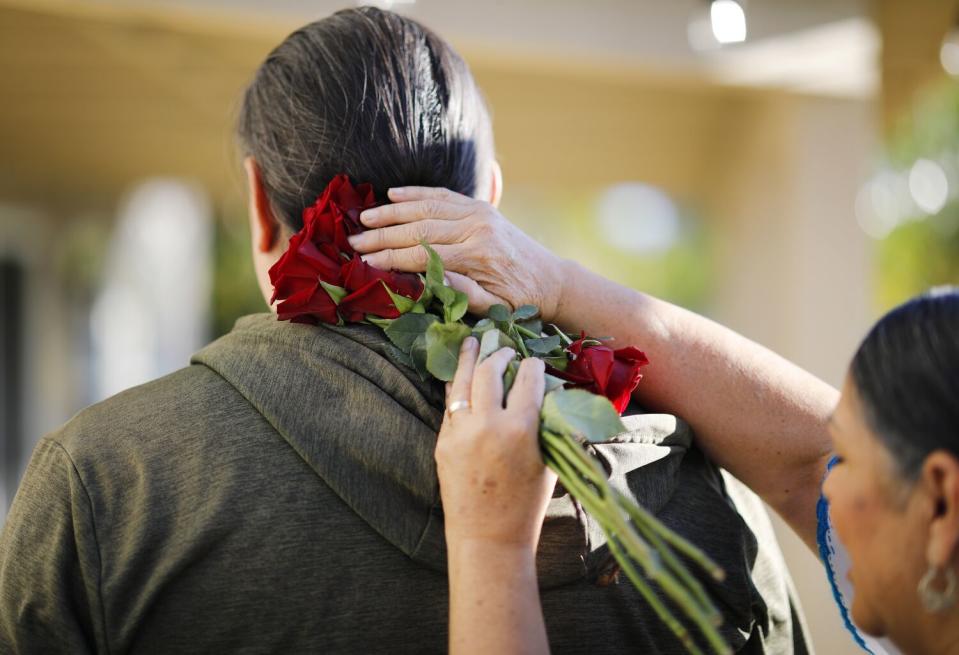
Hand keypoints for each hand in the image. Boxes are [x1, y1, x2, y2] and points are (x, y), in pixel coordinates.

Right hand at [351, 187, 567, 320]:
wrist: (551, 280)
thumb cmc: (520, 301)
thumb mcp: (494, 308)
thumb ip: (463, 293)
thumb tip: (429, 278)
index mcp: (478, 255)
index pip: (423, 255)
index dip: (391, 258)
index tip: (365, 262)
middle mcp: (477, 228)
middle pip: (419, 228)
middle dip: (383, 235)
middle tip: (353, 240)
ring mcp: (479, 213)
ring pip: (427, 207)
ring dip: (393, 211)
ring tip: (365, 216)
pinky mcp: (481, 207)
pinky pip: (443, 195)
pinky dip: (417, 193)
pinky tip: (394, 194)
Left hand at [436, 337, 556, 551]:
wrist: (488, 537)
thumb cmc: (527, 504)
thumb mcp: (549, 461)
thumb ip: (548, 426)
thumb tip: (549, 395)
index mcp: (521, 429)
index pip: (529, 380)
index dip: (533, 367)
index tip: (534, 363)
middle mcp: (489, 425)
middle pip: (492, 372)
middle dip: (500, 355)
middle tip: (505, 350)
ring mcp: (461, 432)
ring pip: (463, 382)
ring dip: (470, 358)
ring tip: (473, 340)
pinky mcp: (443, 442)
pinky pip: (450, 404)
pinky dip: (457, 386)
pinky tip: (460, 374)